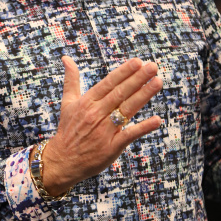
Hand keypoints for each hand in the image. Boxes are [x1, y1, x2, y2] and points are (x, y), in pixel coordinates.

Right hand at [39, 56, 162, 194]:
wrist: (62, 161)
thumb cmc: (68, 130)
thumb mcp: (67, 103)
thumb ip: (71, 80)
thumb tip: (67, 58)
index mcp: (87, 102)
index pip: (108, 83)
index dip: (124, 72)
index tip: (138, 62)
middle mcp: (96, 114)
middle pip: (120, 93)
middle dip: (138, 79)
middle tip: (153, 67)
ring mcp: (104, 131)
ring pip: (127, 110)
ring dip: (143, 95)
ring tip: (157, 82)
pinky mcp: (111, 147)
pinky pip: (129, 135)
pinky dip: (143, 128)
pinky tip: (157, 120)